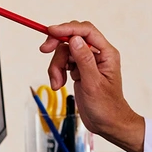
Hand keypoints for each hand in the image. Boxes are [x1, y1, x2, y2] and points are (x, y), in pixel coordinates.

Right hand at [40, 21, 144, 151]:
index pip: (86, 31)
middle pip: (72, 38)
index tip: (51, 32)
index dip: (68, 28)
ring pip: (65, 52)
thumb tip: (75, 39)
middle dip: (57, 46)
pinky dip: (57, 72)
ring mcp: (87, 62)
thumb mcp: (93, 83)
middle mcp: (98, 55)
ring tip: (57, 83)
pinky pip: (63, 63)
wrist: (107, 123)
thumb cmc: (107, 107)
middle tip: (44, 50)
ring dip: (56, 66)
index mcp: (107, 54)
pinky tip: (59, 84)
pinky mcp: (79, 70)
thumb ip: (84, 60)